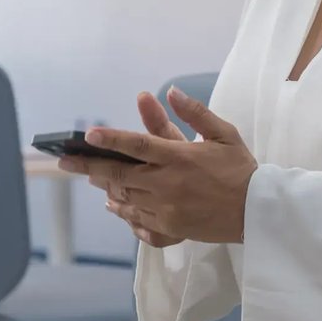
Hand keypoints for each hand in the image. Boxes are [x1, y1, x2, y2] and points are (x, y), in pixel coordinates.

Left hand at [57, 86, 255, 246]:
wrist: (256, 211)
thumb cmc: (240, 168)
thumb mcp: (223, 133)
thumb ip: (195, 112)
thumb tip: (170, 91)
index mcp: (180, 158)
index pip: (138, 145)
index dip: (111, 139)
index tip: (88, 135)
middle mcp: (168, 184)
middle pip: (120, 174)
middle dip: (89, 167)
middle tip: (65, 161)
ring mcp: (167, 210)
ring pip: (125, 198)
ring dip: (105, 186)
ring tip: (90, 178)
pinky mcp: (170, 229)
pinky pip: (137, 221)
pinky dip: (122, 211)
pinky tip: (114, 204)